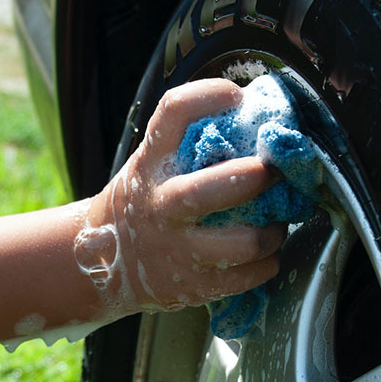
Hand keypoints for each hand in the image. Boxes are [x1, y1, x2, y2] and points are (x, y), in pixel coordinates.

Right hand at [83, 78, 284, 316]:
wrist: (106, 263)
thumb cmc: (143, 203)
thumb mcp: (150, 166)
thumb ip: (187, 145)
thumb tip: (252, 112)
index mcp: (151, 164)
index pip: (174, 113)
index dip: (209, 95)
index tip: (236, 97)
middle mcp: (160, 206)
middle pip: (206, 191)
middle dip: (253, 178)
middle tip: (273, 171)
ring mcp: (177, 249)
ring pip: (243, 243)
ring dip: (273, 231)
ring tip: (275, 222)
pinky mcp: (193, 286)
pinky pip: (250, 275)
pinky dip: (268, 261)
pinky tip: (263, 252)